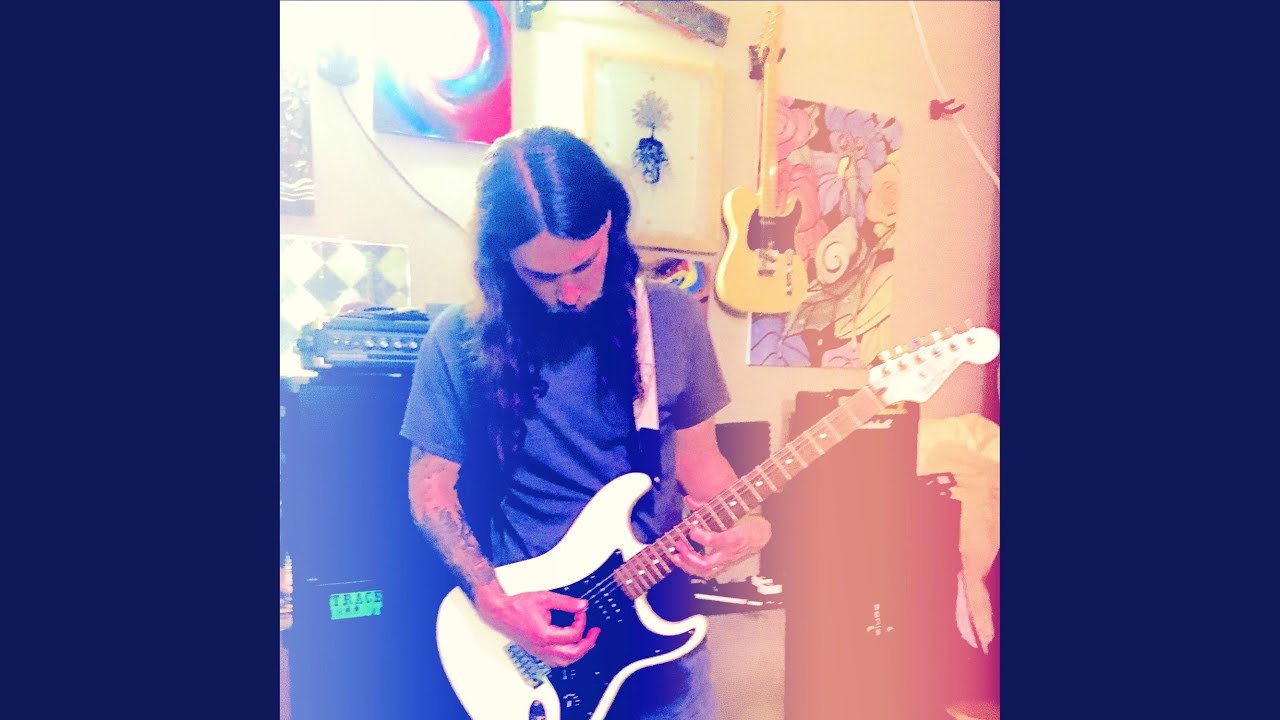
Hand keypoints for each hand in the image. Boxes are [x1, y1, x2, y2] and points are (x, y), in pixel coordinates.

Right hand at [473, 582, 600, 666]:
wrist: (499, 612)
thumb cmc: (517, 606)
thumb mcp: (545, 598)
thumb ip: (566, 602)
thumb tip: (582, 605)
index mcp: (545, 635)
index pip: (573, 635)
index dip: (581, 622)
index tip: (581, 612)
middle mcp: (542, 647)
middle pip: (572, 655)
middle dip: (587, 644)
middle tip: (594, 633)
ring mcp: (538, 652)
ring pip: (564, 662)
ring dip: (577, 653)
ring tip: (585, 641)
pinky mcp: (535, 652)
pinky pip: (554, 661)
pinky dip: (566, 656)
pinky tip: (568, 646)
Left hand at [668, 496, 772, 578]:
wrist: (760, 537)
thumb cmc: (747, 523)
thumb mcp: (732, 511)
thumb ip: (708, 505)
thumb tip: (689, 500)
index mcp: (734, 538)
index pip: (715, 541)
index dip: (701, 536)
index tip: (691, 528)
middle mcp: (728, 553)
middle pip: (706, 563)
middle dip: (689, 556)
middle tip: (678, 544)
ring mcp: (725, 562)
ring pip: (704, 571)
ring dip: (687, 565)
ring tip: (675, 556)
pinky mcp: (722, 567)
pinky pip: (706, 573)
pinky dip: (692, 569)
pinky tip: (683, 561)